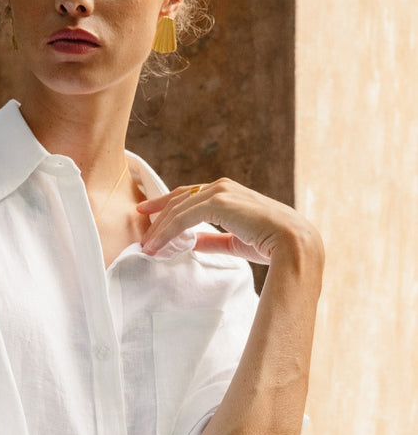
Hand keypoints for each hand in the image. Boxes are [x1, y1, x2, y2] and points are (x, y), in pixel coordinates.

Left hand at [138, 179, 322, 266]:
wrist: (292, 243)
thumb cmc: (271, 244)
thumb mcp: (235, 242)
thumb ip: (213, 240)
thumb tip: (193, 243)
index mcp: (227, 193)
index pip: (189, 196)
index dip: (166, 206)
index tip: (148, 217)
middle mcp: (222, 188)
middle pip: (179, 199)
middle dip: (157, 217)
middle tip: (142, 236)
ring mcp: (220, 193)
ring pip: (178, 209)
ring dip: (159, 229)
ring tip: (146, 247)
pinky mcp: (218, 203)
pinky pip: (184, 218)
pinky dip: (167, 232)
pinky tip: (158, 246)